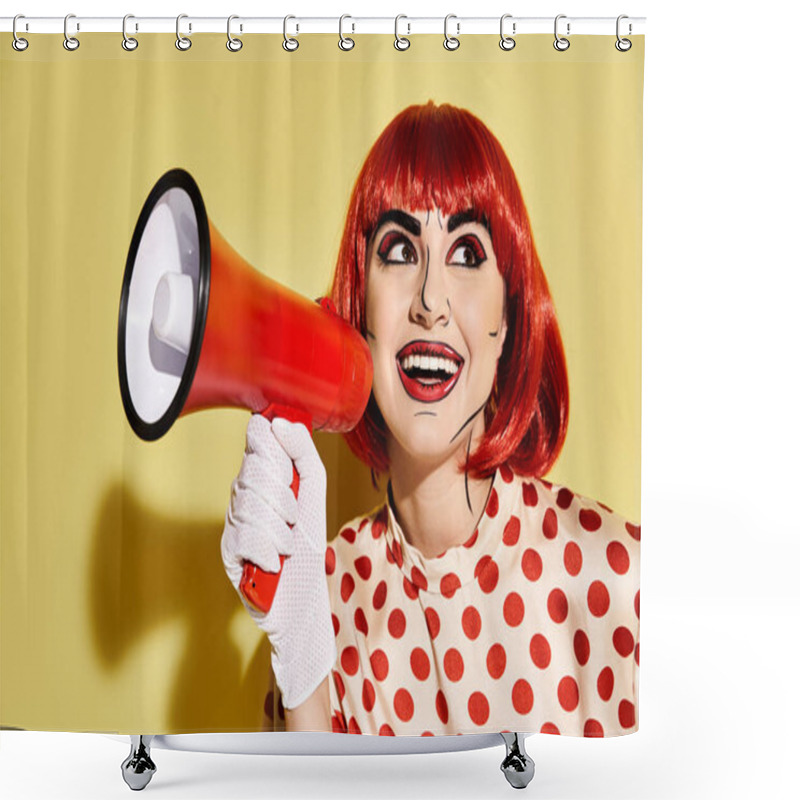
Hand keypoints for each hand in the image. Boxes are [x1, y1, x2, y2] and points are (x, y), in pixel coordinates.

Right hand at [221, 415, 334, 708]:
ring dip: (280, 529)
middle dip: (284, 497)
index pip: (257, 439)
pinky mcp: (227, 550)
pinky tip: (274, 561)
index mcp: (262, 474)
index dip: (273, 450)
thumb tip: (282, 420)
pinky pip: (244, 536)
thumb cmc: (307, 540)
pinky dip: (268, 550)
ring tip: (288, 544)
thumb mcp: (314, 490)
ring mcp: (232, 520)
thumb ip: (303, 452)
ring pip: (250, 505)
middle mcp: (242, 493)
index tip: (289, 470)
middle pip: (254, 471)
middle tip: (293, 517)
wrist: (302, 595)